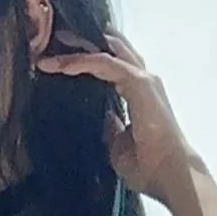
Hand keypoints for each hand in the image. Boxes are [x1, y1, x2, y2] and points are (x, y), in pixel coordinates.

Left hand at [34, 31, 198, 204]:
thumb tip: (100, 117)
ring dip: (76, 50)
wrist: (169, 176)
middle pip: (110, 49)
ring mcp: (143, 80)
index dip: (85, 58)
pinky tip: (62, 65)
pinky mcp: (140, 84)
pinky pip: (106, 64)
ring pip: (106, 52)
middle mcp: (143, 80)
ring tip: (48, 52)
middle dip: (80, 42)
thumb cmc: (147, 165)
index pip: (110, 64)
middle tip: (52, 39)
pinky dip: (82, 61)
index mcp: (138, 92)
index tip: (54, 61)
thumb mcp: (117, 144)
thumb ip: (109, 126)